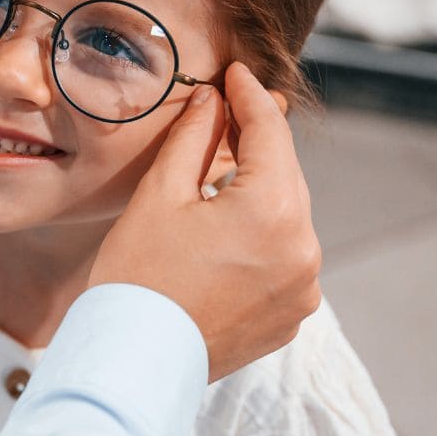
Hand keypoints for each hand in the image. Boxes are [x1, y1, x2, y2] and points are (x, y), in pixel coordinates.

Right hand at [89, 63, 321, 381]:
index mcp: (274, 212)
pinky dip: (259, 239)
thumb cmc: (137, 277)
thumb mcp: (160, 196)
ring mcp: (303, 289)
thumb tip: (213, 99)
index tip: (236, 73)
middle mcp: (304, 250)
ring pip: (285, 218)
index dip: (251, 97)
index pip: (271, 134)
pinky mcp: (290, 317)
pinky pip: (282, 259)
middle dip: (256, 144)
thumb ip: (194, 138)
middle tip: (226, 112)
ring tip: (218, 177)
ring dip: (257, 193)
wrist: (132, 362)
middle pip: (284, 176)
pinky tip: (223, 235)